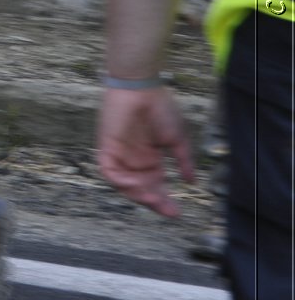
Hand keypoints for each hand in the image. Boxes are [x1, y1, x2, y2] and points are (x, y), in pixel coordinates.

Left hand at [96, 87, 195, 216]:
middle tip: (169, 211)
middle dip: (153, 202)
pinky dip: (120, 181)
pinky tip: (136, 183)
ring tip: (155, 200)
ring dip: (138, 194)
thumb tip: (192, 181)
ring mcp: (119, 154)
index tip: (176, 212)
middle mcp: (133, 160)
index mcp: (148, 159)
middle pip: (140, 189)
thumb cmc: (160, 108)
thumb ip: (183, 161)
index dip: (163, 200)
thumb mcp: (176, 139)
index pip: (154, 186)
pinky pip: (109, 171)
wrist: (143, 87)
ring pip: (124, 184)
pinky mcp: (107, 146)